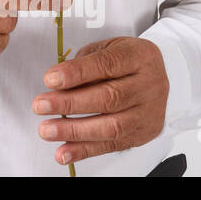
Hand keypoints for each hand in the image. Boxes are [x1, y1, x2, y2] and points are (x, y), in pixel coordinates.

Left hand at [32, 36, 169, 166]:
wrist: (158, 76)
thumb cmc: (126, 60)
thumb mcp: (107, 48)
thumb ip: (84, 62)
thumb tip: (57, 83)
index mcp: (139, 56)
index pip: (107, 64)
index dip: (77, 73)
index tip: (51, 79)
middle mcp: (149, 85)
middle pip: (109, 98)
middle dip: (70, 104)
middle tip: (41, 105)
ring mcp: (149, 112)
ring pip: (112, 126)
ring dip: (74, 131)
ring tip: (48, 130)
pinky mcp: (144, 134)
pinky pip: (113, 145)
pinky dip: (85, 150)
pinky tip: (64, 151)